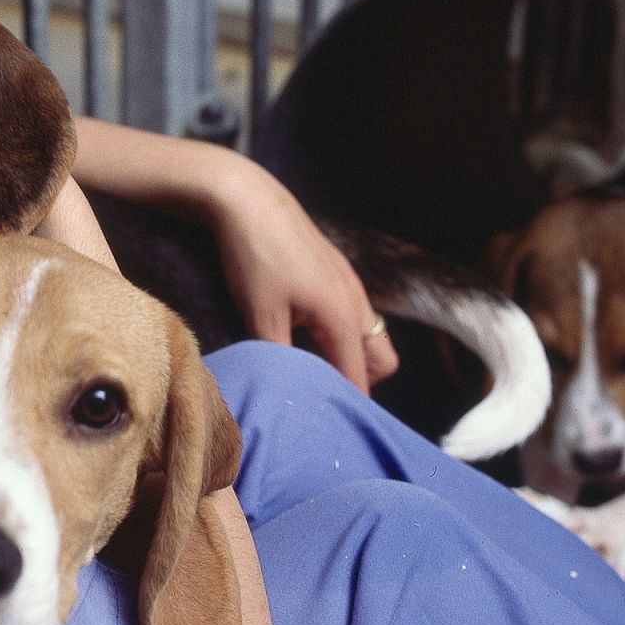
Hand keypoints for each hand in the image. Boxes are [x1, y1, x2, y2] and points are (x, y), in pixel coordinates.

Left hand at [206, 155, 397, 392]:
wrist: (245, 199)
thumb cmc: (253, 256)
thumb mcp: (261, 316)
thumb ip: (279, 358)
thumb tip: (284, 391)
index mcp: (343, 317)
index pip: (359, 379)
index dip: (344, 406)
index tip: (324, 425)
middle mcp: (355, 301)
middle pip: (379, 361)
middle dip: (355, 381)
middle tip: (314, 389)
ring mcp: (347, 282)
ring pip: (365, 335)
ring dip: (342, 354)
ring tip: (300, 362)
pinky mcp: (332, 270)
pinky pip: (349, 313)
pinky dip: (332, 331)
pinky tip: (295, 329)